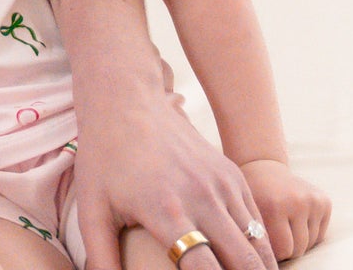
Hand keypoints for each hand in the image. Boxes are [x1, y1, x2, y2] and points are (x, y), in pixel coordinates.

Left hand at [70, 92, 279, 269]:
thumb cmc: (104, 157)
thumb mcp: (93, 208)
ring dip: (258, 268)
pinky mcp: (232, 173)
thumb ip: (101, 257)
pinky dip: (260, 246)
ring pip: (260, 244)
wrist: (127, 100)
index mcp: (169, 212)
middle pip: (245, 262)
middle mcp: (204, 198)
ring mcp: (223, 183)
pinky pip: (258, 220)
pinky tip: (250, 262)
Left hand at [238, 160, 330, 262]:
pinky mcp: (324, 201)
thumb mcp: (248, 214)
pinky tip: (296, 217)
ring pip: (311, 243)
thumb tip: (264, 264)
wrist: (263, 168)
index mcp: (274, 206)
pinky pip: (320, 235)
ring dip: (298, 239)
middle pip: (299, 248)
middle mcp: (297, 201)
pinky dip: (309, 232)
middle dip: (287, 247)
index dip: (274, 251)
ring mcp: (313, 200)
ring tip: (284, 223)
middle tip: (275, 233)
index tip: (266, 242)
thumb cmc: (252, 196)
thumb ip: (258, 239)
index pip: (283, 250)